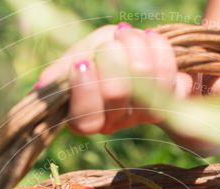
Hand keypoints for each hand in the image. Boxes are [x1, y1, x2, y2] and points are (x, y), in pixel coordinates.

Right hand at [36, 23, 193, 134]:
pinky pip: (176, 82)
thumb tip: (43, 87)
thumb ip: (60, 72)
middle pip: (116, 93)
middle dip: (112, 55)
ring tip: (130, 35)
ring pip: (148, 81)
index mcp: (87, 117)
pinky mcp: (172, 101)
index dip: (85, 91)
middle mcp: (117, 121)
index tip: (82, 61)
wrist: (133, 48)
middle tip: (113, 41)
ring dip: (137, 46)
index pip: (85, 119)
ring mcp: (145, 114)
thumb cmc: (97, 55)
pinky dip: (163, 53)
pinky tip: (152, 43)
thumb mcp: (75, 58)